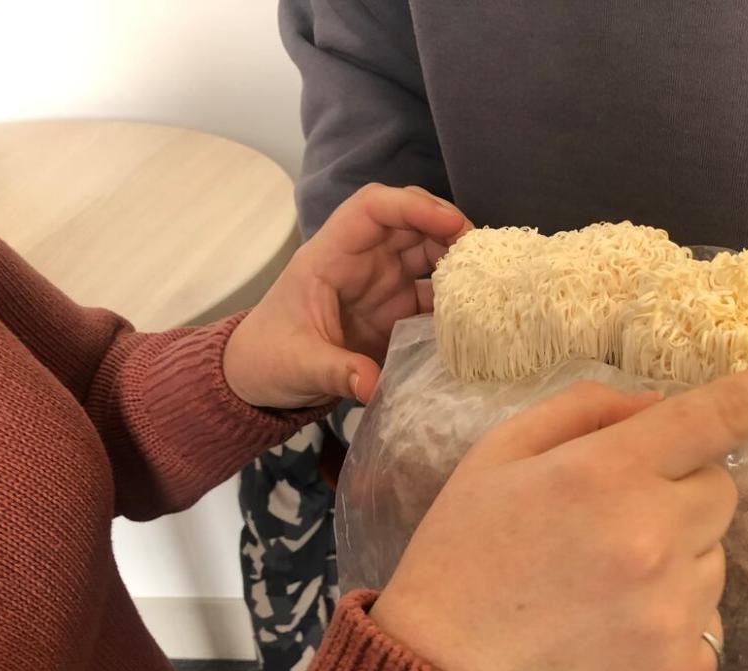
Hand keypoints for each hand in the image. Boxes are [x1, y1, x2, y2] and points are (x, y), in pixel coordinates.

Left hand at [223, 184, 470, 408]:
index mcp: (330, 256)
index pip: (372, 208)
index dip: (413, 207)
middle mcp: (360, 260)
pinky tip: (477, 309)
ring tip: (486, 277)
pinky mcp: (396, 310)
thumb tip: (372, 386)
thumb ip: (335, 372)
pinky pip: (432, 292)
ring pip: (426, 251)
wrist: (261, 377)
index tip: (452, 224)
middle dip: (446, 226)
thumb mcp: (297, 365)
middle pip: (408, 221)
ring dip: (456, 258)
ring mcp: (381, 283)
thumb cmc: (268, 358)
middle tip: (481, 250)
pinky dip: (455, 296)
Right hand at [370, 354, 747, 670]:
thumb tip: (662, 405)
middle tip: (614, 524)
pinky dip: (672, 624)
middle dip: (681, 495)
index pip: (714, 417)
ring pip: (713, 561)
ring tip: (601, 590)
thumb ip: (585, 411)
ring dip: (676, 562)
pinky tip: (611, 636)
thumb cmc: (460, 556)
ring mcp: (675, 612)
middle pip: (721, 494)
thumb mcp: (498, 455)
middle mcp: (655, 538)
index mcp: (609, 473)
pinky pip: (707, 626)